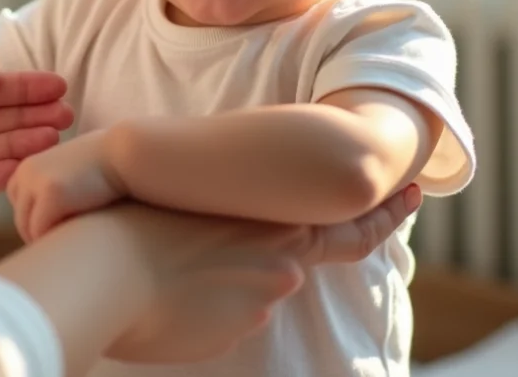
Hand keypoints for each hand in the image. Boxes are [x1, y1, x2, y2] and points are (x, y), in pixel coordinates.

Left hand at [7, 130, 124, 241]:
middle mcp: (26, 172)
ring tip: (68, 241)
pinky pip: (40, 230)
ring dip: (46, 238)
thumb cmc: (105, 163)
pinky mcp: (51, 197)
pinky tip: (72, 238)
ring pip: (27, 227)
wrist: (124, 154)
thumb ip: (53, 184)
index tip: (56, 224)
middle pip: (20, 216)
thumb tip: (48, 214)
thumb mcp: (68, 168)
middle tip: (62, 239)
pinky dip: (53, 239)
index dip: (34, 216)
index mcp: (28, 165)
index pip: (17, 201)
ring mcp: (36, 183)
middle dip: (38, 231)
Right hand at [106, 185, 422, 363]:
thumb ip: (223, 218)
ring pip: (256, 288)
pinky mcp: (239, 324)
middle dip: (328, 238)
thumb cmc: (127, 221)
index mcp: (268, 207)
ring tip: (171, 270)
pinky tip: (168, 299)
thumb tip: (227, 244)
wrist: (103, 267)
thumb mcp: (183, 198)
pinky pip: (229, 316)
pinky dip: (205, 310)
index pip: (349, 217)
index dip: (386, 211)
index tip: (415, 193)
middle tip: (367, 213)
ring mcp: (265, 290)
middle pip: (312, 249)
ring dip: (224, 283)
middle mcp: (281, 248)